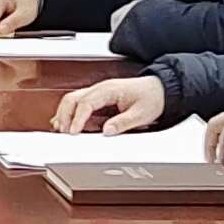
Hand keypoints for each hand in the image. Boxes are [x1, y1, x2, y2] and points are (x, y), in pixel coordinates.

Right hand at [53, 73, 168, 135]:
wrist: (161, 89)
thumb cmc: (152, 97)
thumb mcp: (141, 114)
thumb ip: (123, 123)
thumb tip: (107, 131)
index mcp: (109, 90)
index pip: (86, 103)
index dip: (77, 118)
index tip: (74, 132)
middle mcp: (100, 89)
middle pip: (72, 99)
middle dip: (64, 116)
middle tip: (65, 133)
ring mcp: (98, 93)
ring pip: (72, 100)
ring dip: (64, 114)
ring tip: (62, 130)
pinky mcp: (99, 99)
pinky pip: (79, 104)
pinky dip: (71, 114)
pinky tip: (68, 124)